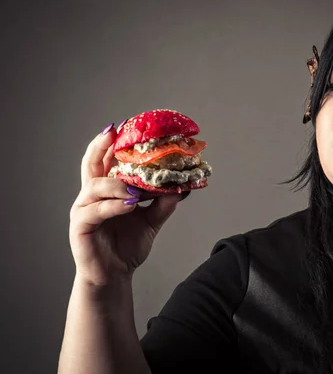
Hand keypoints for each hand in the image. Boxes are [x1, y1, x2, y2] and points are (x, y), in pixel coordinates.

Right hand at [68, 123, 188, 286]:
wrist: (115, 276)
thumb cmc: (127, 245)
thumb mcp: (152, 221)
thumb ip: (164, 203)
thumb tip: (183, 186)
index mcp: (107, 189)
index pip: (107, 159)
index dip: (114, 142)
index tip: (125, 125)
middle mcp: (91, 194)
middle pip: (91, 163)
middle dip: (101, 145)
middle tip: (113, 132)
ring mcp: (83, 209)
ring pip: (94, 186)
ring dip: (117, 183)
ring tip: (136, 188)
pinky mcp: (80, 226)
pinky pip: (95, 211)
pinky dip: (113, 205)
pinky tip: (129, 205)